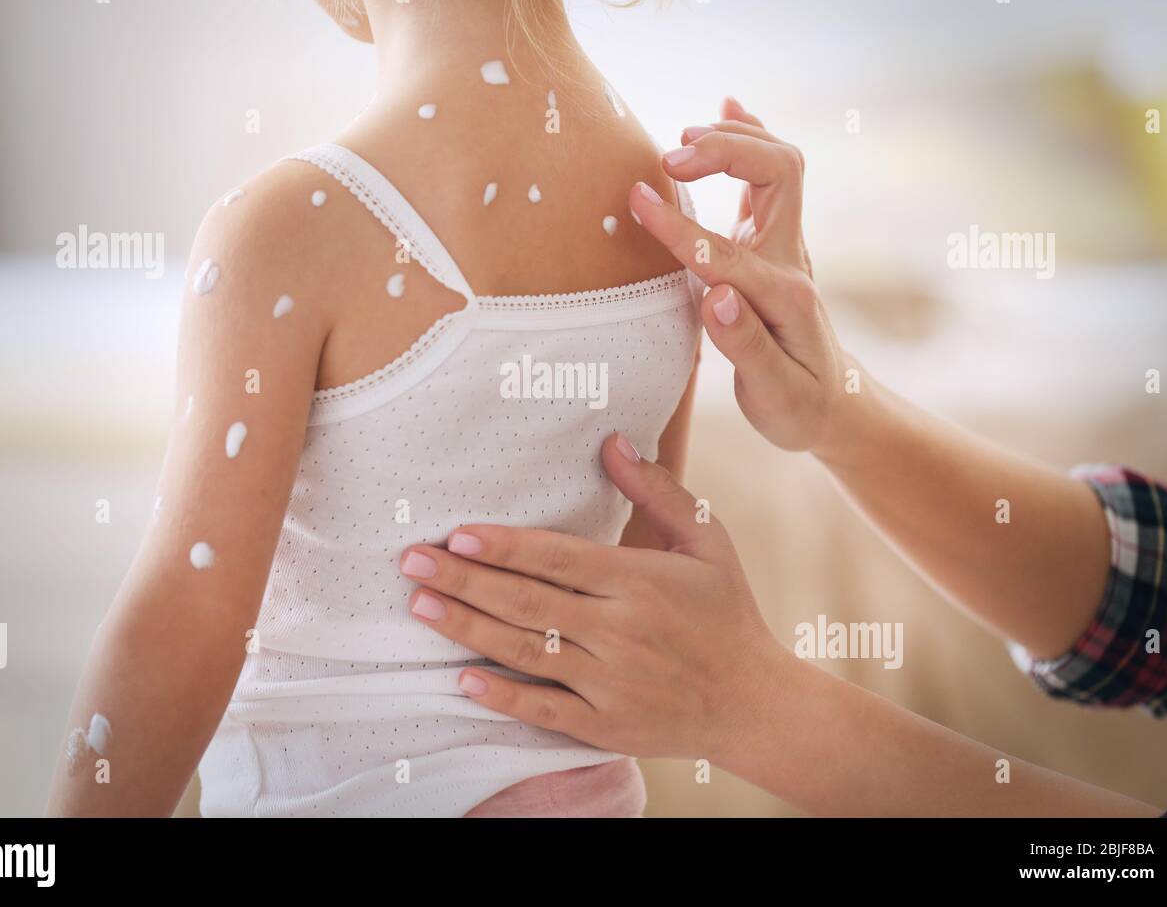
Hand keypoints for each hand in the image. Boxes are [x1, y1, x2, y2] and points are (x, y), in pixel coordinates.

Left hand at [399, 433, 786, 763]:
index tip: (456, 533)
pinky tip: (462, 681)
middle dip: (464, 581)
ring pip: (527, 653)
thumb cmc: (727, 611)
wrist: (755, 703)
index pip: (557, 558)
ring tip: (420, 608)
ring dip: (467, 630)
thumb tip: (612, 440)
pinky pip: (546, 711)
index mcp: (641, 581)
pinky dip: (504, 698)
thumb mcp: (707, 538)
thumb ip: (657, 490)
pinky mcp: (606, 726)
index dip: (504, 546)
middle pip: (528, 603)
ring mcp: (612, 683)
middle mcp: (621, 631)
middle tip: (411, 563)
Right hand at [629, 96, 853, 454]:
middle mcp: (791, 259)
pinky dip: (748, 138)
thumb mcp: (774, 393)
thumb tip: (715, 296)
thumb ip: (744, 344)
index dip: (679, 224)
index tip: (637, 198)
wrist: (834, 406)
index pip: (725, 249)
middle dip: (725, 150)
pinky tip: (729, 110)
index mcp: (785, 296)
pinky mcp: (774, 243)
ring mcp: (786, 246)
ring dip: (735, 137)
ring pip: (777, 162)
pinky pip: (767, 175)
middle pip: (779, 169)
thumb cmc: (798, 407)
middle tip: (669, 156)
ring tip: (684, 137)